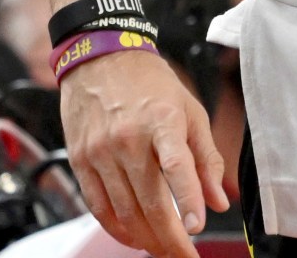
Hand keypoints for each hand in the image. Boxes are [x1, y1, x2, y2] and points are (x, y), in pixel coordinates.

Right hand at [61, 49, 229, 257]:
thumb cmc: (150, 84)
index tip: (198, 228)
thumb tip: (216, 201)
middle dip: (169, 237)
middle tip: (184, 255)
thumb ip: (206, 158)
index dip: (188, 200)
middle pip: (149, 200)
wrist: (100, 58)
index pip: (176, 167)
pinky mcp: (80, 160)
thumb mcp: (190, 111)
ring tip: (162, 248)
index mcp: (162, 121)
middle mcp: (128, 138)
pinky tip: (132, 237)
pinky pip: (98, 205)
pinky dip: (117, 228)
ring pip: (124, 210)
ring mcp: (101, 151)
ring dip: (145, 237)